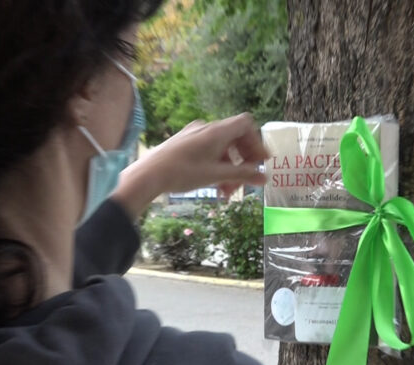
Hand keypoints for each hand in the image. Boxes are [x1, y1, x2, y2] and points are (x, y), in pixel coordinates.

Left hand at [111, 113, 268, 219]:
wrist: (148, 174)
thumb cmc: (183, 173)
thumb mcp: (216, 176)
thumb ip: (242, 175)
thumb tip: (264, 178)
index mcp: (216, 131)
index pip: (245, 124)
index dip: (256, 141)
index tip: (261, 161)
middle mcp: (206, 128)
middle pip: (235, 138)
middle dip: (243, 160)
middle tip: (247, 179)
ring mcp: (194, 135)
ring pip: (221, 148)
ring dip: (230, 168)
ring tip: (228, 191)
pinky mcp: (185, 143)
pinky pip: (208, 151)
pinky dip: (217, 166)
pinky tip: (215, 186)